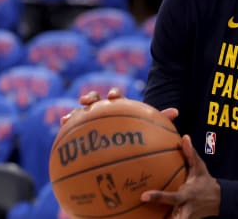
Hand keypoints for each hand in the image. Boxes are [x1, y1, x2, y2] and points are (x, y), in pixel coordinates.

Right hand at [59, 87, 178, 124]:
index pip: (116, 97)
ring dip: (74, 113)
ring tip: (67, 118)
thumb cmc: (137, 133)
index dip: (114, 95)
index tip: (114, 97)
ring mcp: (92, 119)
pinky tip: (61, 132)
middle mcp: (104, 109)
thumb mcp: (148, 127)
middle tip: (87, 101)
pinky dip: (67, 127)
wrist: (122, 143)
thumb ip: (160, 118)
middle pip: (96, 100)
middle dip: (91, 98)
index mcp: (119, 106)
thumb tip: (176, 112)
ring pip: (81, 112)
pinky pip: (73, 128)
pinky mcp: (83, 131)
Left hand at [141, 135, 220, 218]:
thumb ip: (191, 154)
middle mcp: (185, 209)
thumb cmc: (205, 181)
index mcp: (187, 195)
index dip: (158, 197)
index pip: (172, 198)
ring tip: (136, 218)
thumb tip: (185, 137)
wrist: (219, 201)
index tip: (143, 196)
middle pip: (172, 218)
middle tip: (141, 210)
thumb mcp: (200, 167)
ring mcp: (184, 217)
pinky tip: (144, 217)